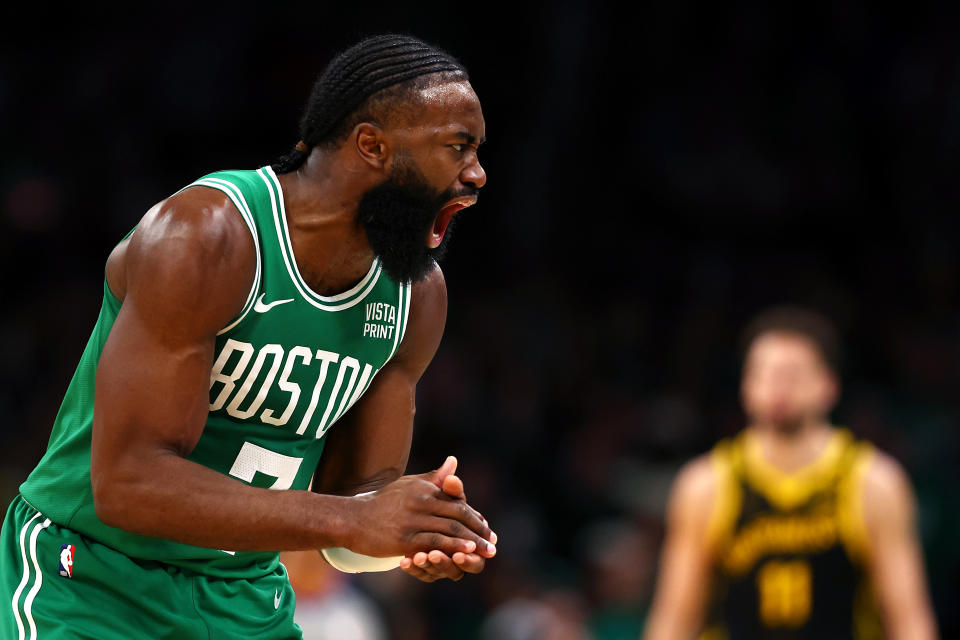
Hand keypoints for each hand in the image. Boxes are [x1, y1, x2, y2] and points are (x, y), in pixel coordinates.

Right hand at [344, 457, 495, 559]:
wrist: (352, 519)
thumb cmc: (382, 503)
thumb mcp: (409, 485)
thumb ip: (434, 478)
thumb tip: (454, 461)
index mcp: (424, 488)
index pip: (456, 501)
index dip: (474, 516)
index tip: (487, 528)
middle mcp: (421, 500)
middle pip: (458, 514)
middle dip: (478, 530)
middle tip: (492, 543)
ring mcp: (412, 519)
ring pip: (450, 529)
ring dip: (471, 542)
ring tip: (486, 551)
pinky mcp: (404, 538)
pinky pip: (434, 542)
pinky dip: (452, 547)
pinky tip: (464, 554)